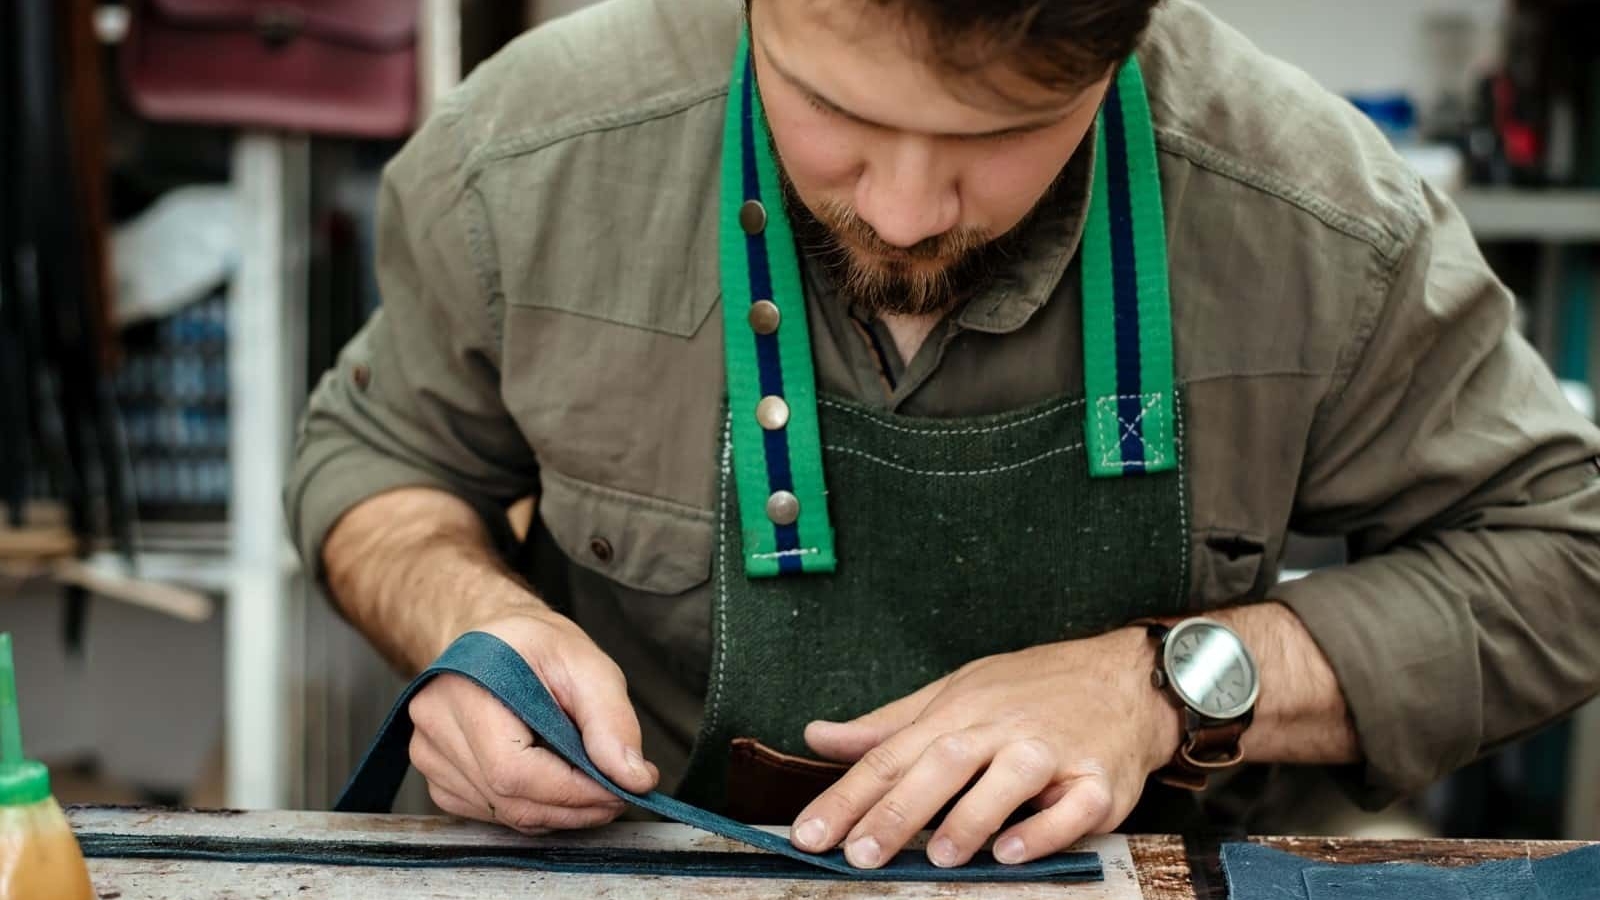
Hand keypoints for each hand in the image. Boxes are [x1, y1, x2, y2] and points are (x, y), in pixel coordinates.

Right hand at [407, 611, 659, 832]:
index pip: (513, 770)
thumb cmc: (536, 646)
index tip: (619, 791)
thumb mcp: (586, 664)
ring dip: (557, 812)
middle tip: (616, 794)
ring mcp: (429, 755)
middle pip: (508, 798)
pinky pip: (492, 814)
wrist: (495, 641)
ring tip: (590, 785)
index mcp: (465, 687)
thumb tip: (632, 777)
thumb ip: (612, 721)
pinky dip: (533, 809)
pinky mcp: (439, 778)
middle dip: (573, 806)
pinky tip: (553, 784)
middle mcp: (435, 724)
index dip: (572, 792)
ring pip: (503, 813)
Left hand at [788, 626, 1178, 867]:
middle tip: (858, 855)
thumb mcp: (952, 693)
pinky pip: (1072, 808)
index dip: (847, 795)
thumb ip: (887, 726)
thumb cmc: (1030, 690)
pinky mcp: (1100, 780)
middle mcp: (1000, 727)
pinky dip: (1043, 831)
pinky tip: (1012, 852)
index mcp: (958, 711)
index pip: (892, 755)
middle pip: (941, 764)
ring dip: (971, 818)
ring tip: (939, 857)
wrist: (1125, 678)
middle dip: (897, 811)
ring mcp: (1051, 752)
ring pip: (1007, 780)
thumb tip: (817, 736)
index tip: (809, 835)